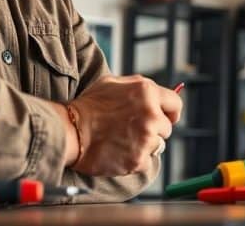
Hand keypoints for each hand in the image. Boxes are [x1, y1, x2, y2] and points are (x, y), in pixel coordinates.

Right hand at [65, 75, 182, 175]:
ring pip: (158, 145)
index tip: (166, 118)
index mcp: (147, 92)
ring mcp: (146, 138)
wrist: (69, 131)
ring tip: (123, 140)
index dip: (171, 112)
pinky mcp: (138, 159)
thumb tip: (155, 93)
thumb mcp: (113, 83)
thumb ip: (139, 86)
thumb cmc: (88, 106)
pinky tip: (119, 152)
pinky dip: (135, 160)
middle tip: (131, 130)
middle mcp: (151, 114)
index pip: (176, 104)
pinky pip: (147, 161)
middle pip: (167, 128)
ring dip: (145, 145)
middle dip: (154, 129)